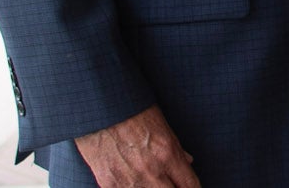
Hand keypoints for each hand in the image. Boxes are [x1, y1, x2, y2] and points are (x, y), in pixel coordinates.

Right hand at [74, 105, 198, 187]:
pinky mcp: (109, 185)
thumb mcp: (161, 125)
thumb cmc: (132, 110)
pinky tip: (133, 182)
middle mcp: (151, 171)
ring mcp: (129, 181)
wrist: (99, 108)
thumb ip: (176, 148)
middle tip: (170, 183)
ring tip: (150, 180)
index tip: (189, 187)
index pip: (190, 184)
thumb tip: (187, 161)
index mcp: (167, 154)